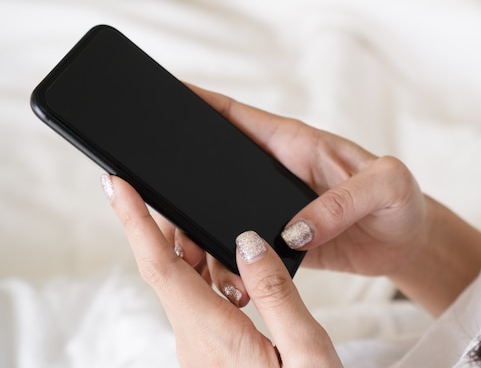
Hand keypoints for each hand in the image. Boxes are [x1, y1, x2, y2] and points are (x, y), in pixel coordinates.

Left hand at [102, 175, 342, 367]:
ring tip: (246, 258)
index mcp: (215, 335)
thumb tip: (247, 241)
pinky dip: (215, 280)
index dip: (135, 222)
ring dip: (206, 258)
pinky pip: (200, 303)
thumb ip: (276, 293)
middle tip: (210, 210)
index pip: (162, 267)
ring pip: (185, 285)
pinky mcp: (209, 351)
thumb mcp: (307, 350)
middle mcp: (195, 342)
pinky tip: (247, 283)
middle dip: (179, 231)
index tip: (116, 186)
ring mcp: (198, 349)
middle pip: (170, 269)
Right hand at [186, 84, 480, 315]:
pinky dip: (223, 258)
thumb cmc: (400, 201)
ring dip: (198, 228)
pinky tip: (217, 274)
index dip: (194, 102)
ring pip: (218, 209)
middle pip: (212, 166)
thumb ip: (341, 203)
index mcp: (293, 144)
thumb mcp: (385, 187)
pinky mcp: (278, 241)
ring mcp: (273, 206)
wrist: (407, 243)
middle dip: (180, 180)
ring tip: (189, 251)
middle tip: (161, 205)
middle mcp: (275, 172)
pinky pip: (240, 245)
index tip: (156, 98)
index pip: (234, 115)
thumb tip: (293, 232)